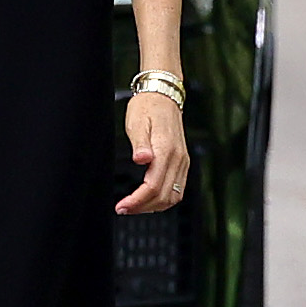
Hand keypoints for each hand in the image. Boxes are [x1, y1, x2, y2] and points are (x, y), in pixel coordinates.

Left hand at [115, 86, 189, 213]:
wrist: (163, 96)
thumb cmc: (146, 108)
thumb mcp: (136, 123)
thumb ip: (140, 144)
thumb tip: (141, 160)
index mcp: (166, 150)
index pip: (154, 186)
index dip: (137, 200)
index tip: (122, 206)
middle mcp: (178, 159)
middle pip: (164, 195)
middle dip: (143, 207)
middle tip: (123, 209)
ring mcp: (183, 161)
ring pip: (174, 195)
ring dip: (154, 206)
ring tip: (134, 207)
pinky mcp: (182, 162)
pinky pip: (178, 188)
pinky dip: (164, 199)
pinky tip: (149, 200)